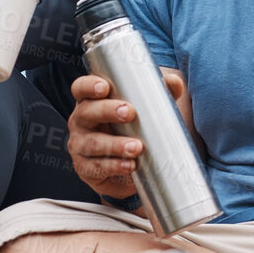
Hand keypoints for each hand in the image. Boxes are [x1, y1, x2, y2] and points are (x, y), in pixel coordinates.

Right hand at [66, 70, 186, 199]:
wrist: (127, 170)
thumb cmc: (130, 131)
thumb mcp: (144, 111)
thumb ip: (158, 95)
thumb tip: (174, 82)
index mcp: (90, 102)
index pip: (81, 88)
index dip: (89, 86)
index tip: (105, 88)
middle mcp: (80, 121)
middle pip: (86, 112)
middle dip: (106, 111)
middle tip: (129, 112)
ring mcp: (79, 146)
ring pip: (93, 143)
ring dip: (115, 144)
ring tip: (137, 147)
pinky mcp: (85, 168)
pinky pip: (96, 167)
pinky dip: (114, 166)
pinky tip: (129, 165)